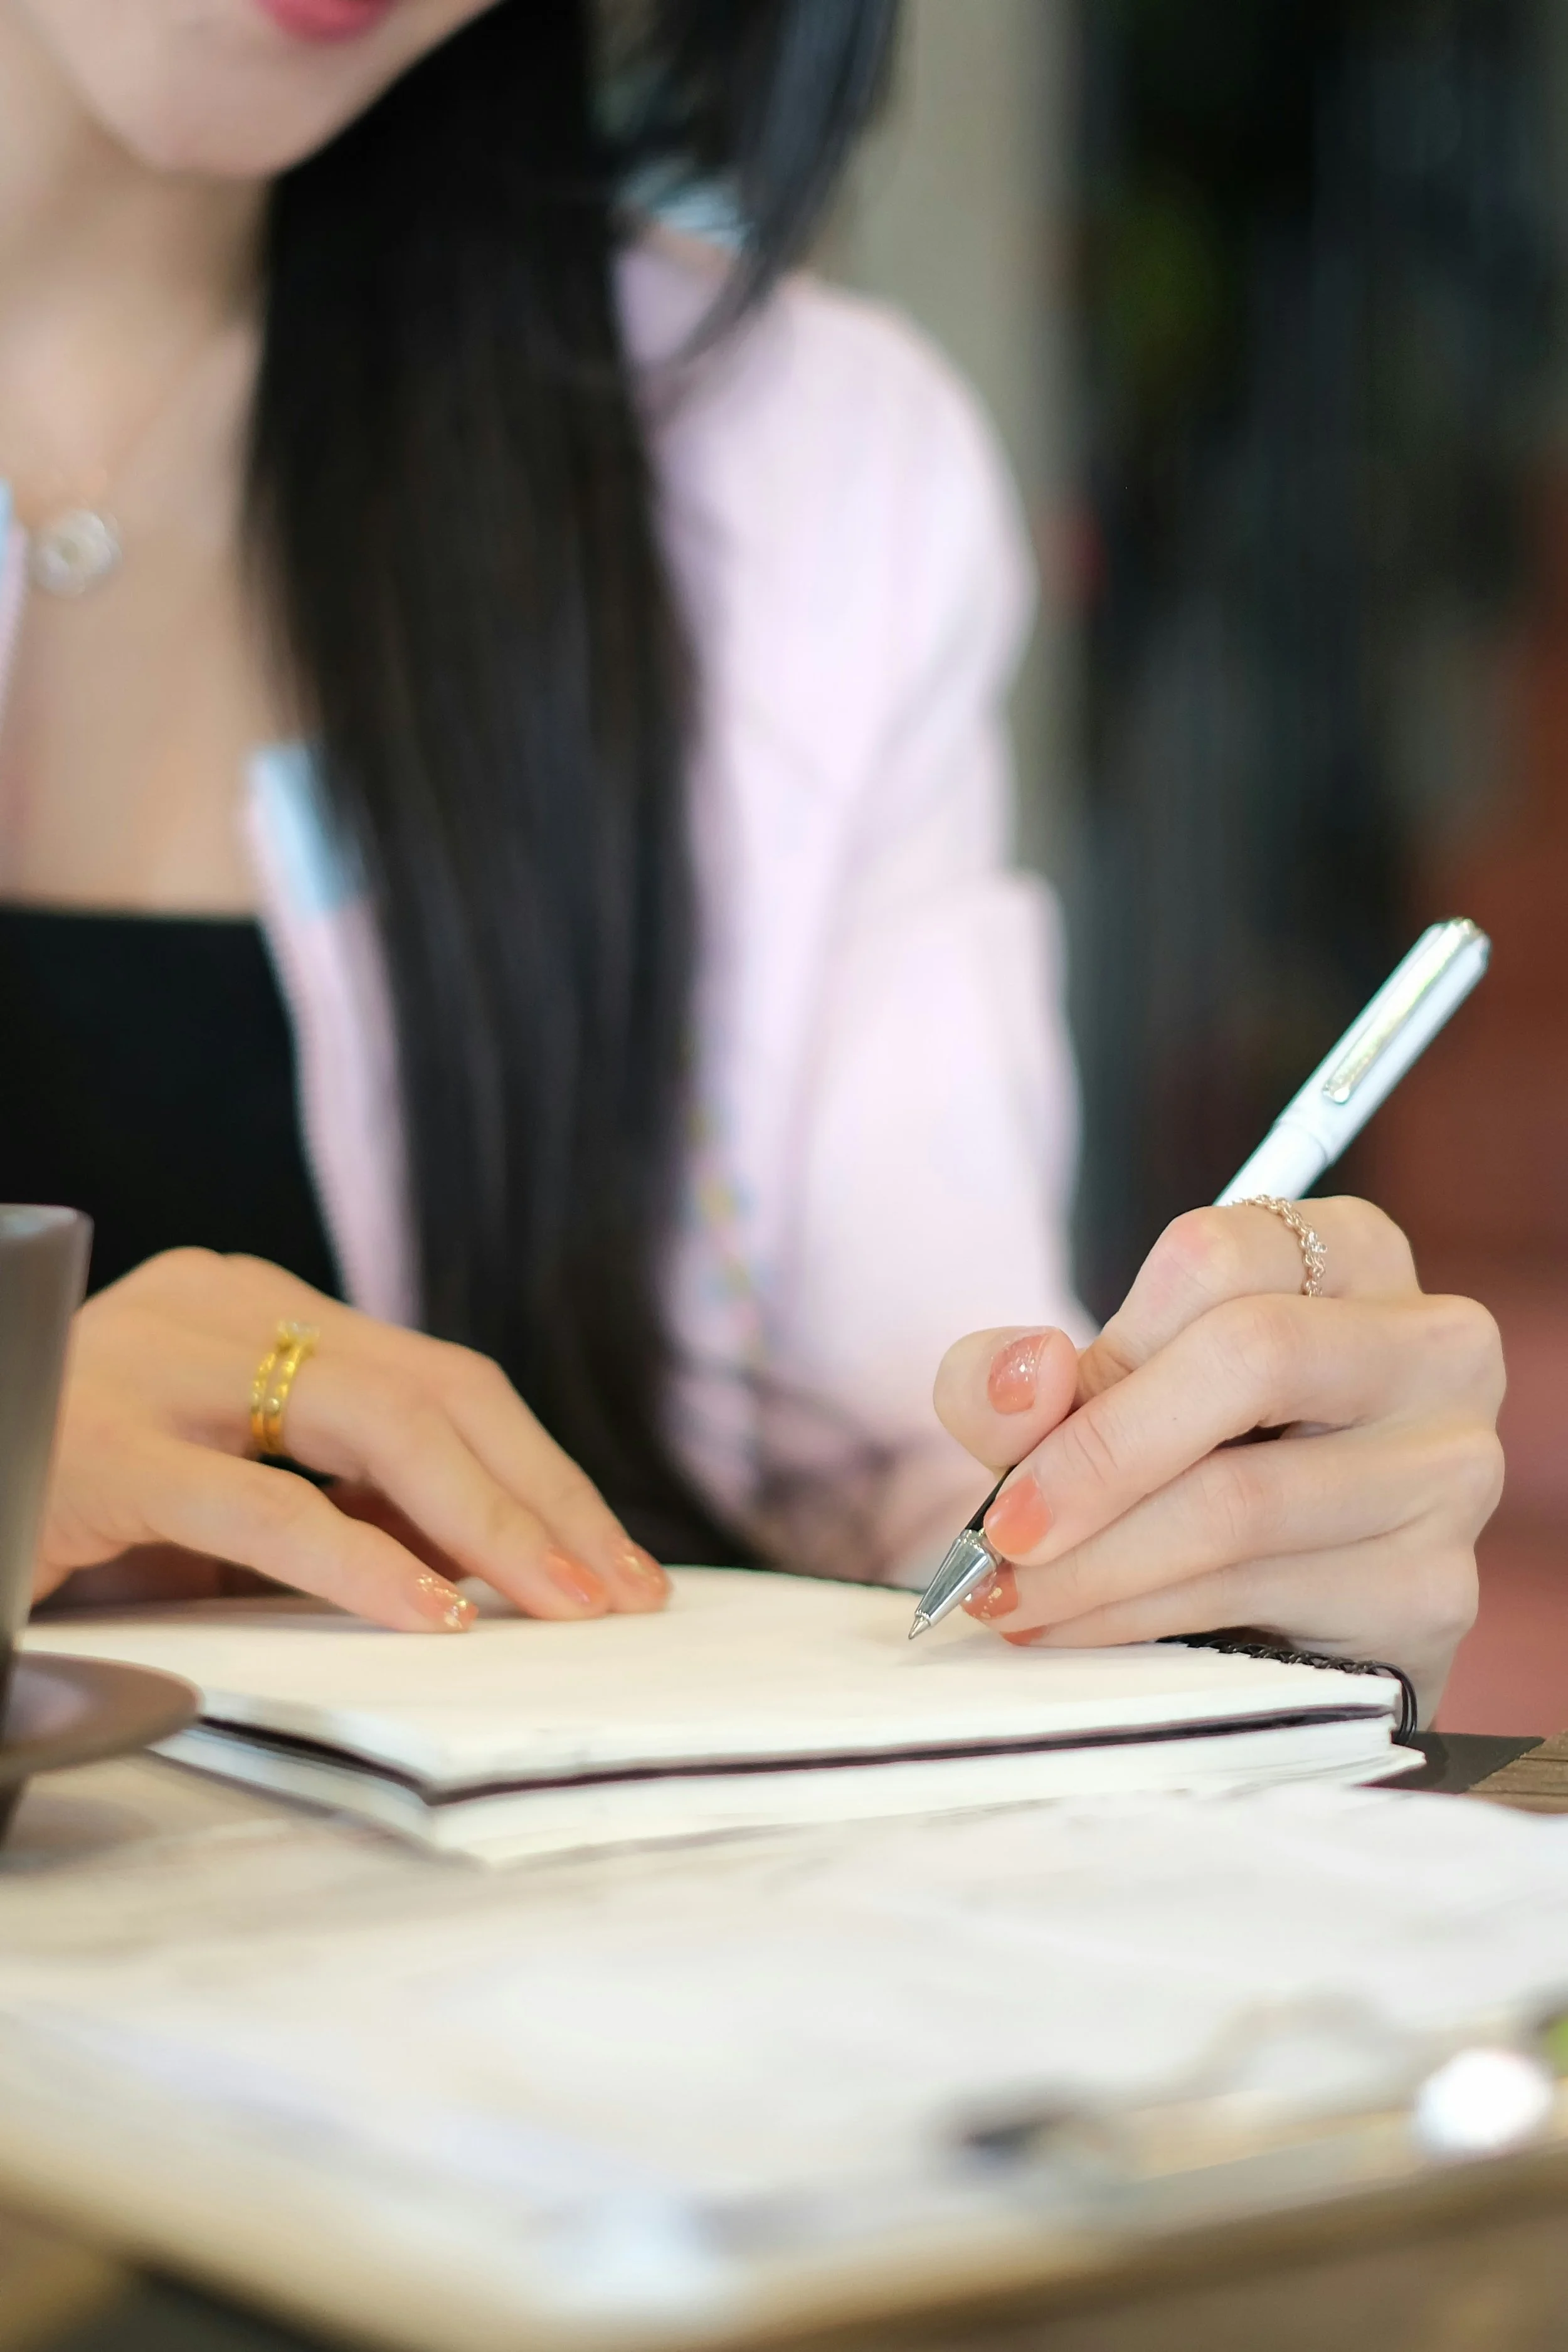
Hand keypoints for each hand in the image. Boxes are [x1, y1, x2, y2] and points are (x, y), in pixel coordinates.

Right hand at [35, 1249, 669, 1630]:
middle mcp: (220, 1306)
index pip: (440, 1378)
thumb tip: (476, 1563)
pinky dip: (363, 1562)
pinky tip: (433, 1613)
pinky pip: (264, 1505)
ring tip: (561, 1604)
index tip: (616, 1559)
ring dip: (490, 1522)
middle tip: (623, 1591)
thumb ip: (335, 1501)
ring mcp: (160, 1362)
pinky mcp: (102, 1445)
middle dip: (544, 1496)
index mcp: (254, 1307)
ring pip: (377, 1423)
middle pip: (437, 1390)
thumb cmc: (66, 1493)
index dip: (541, 1471)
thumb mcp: (219, 1489)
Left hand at [932, 1201, 1504, 1718]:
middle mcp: (1431, 1346)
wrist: (1281, 1610)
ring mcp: (1450, 1468)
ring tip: (1012, 1596)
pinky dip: (1143, 1620)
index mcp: (1350, 1256)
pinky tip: (1081, 1629)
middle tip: (1000, 1533)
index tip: (1018, 1434)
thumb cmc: (1177, 1466)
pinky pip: (1264, 1595)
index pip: (1217, 1256)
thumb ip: (1017, 1377)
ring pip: (1246, 1500)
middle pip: (1252, 1355)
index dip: (1107, 1348)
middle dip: (1098, 1457)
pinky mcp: (1435, 1588)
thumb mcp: (1084, 1399)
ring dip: (1098, 1563)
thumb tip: (1024, 1370)